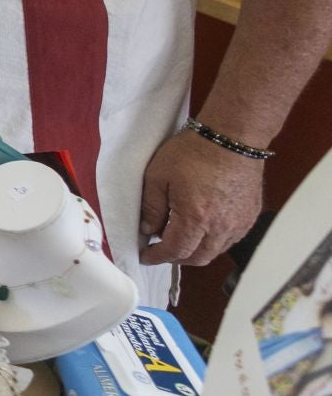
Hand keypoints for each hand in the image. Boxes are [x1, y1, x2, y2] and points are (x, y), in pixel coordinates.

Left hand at [137, 128, 264, 266]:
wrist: (231, 138)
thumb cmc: (193, 153)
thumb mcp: (157, 176)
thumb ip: (151, 208)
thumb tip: (148, 230)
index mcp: (195, 219)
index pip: (175, 251)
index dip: (157, 257)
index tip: (146, 256)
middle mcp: (221, 227)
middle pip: (197, 258)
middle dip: (176, 257)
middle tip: (160, 248)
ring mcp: (239, 223)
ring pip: (215, 251)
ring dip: (196, 251)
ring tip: (180, 237)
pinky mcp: (250, 216)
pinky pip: (230, 239)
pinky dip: (214, 241)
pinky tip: (203, 228)